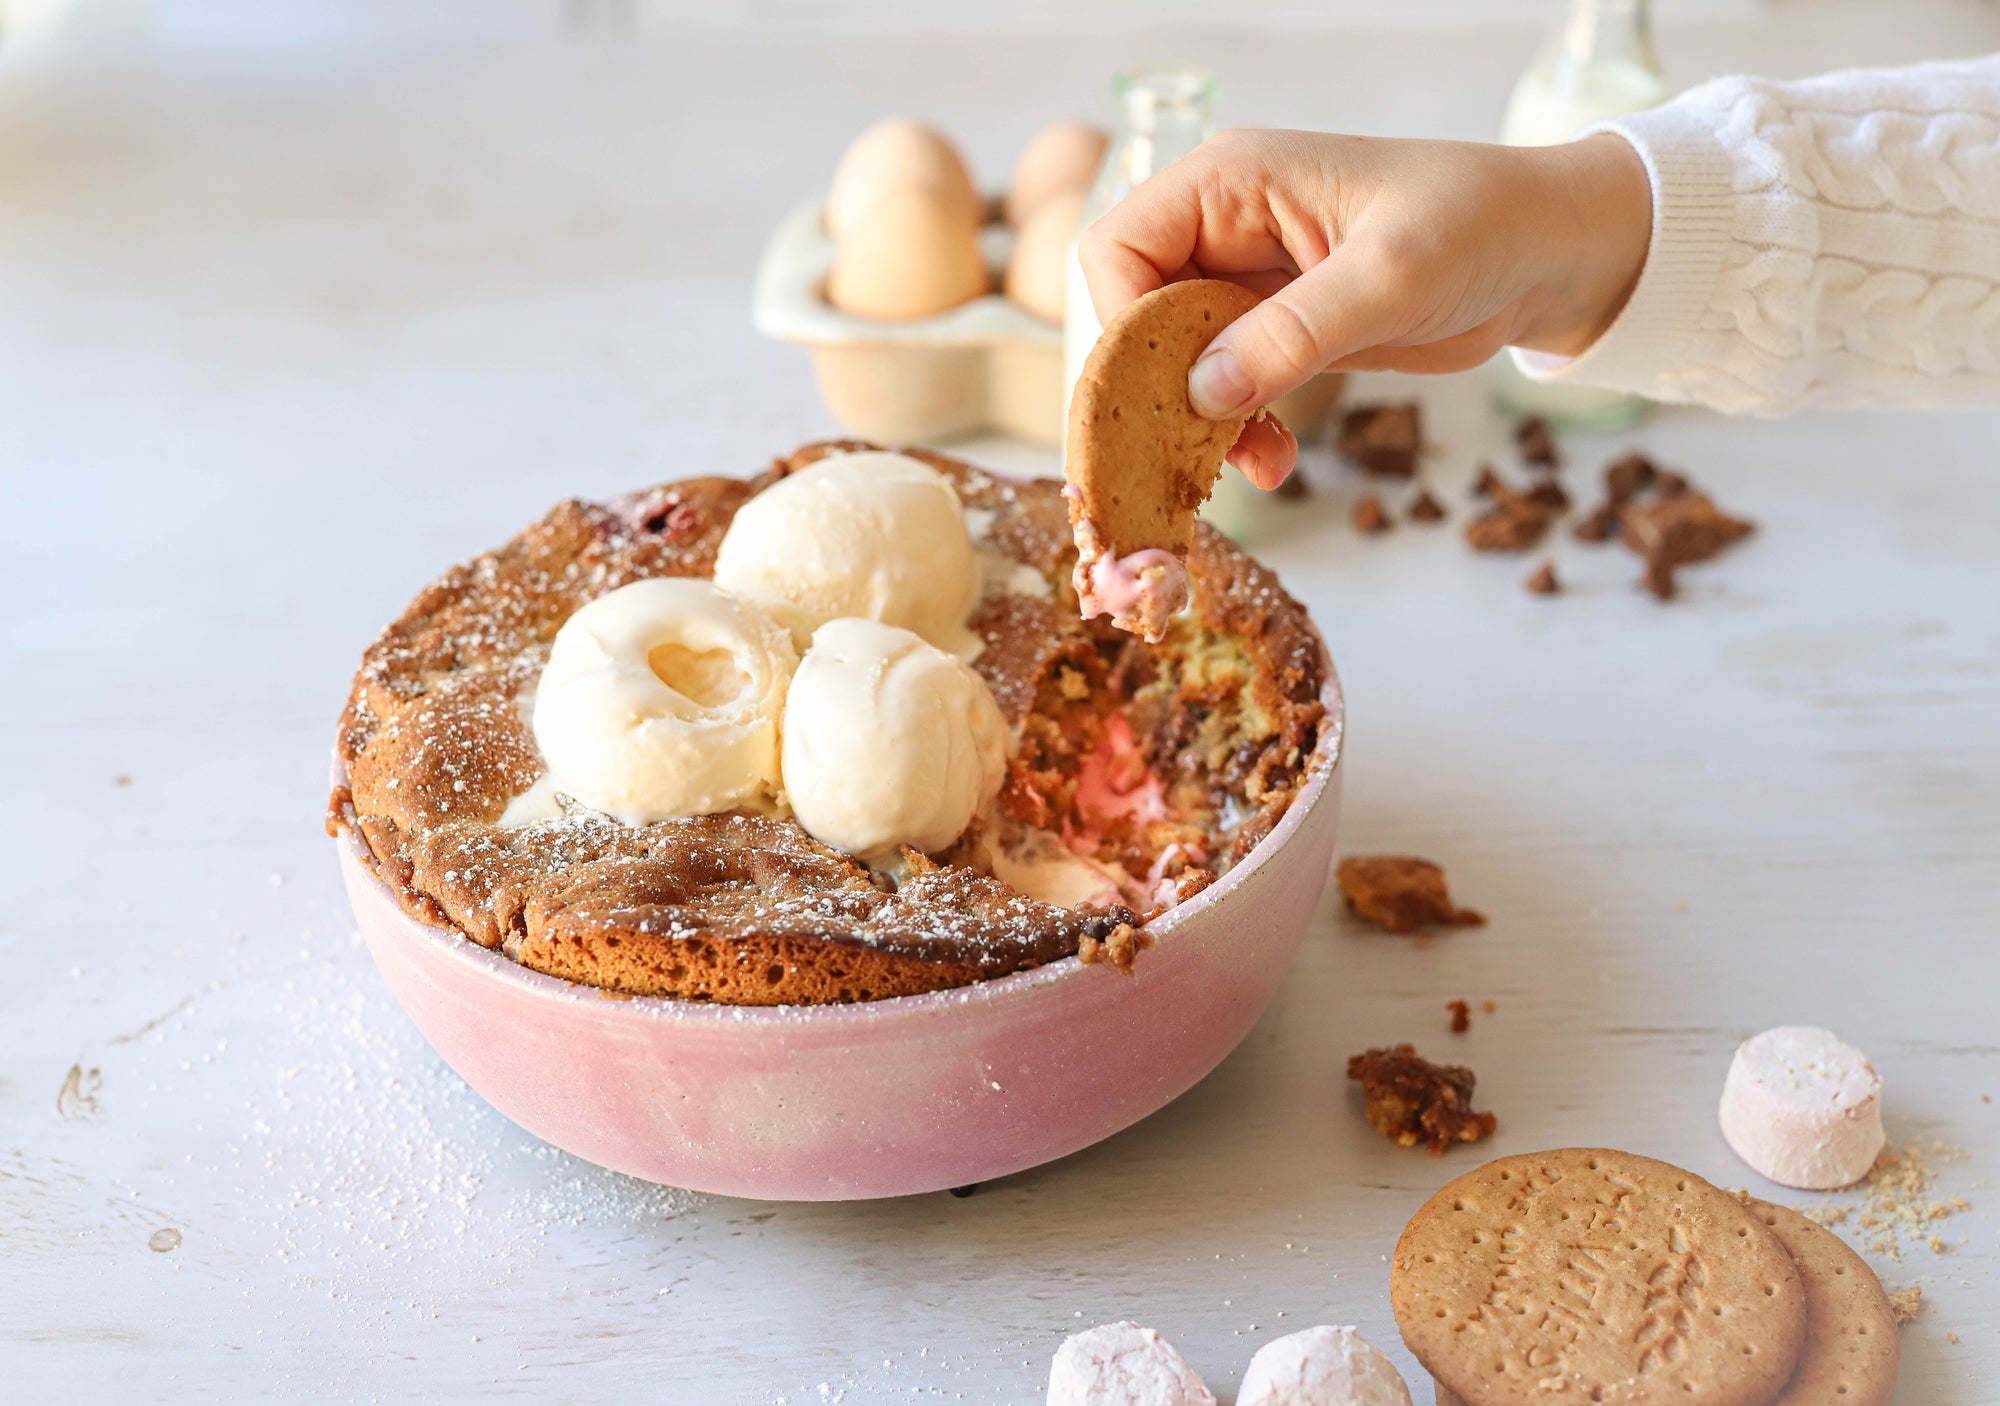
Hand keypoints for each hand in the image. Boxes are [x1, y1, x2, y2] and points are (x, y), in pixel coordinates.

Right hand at [1080, 128, 1651, 487]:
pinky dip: (1237, 428)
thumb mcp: (1389, 278)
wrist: (1553, 253)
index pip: (1118, 248)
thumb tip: (1201, 394)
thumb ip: (1292, 334)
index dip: (1122, 324)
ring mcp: (1250, 279)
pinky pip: (1225, 385)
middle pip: (1137, 312)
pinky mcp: (1280, 328)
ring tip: (1256, 460)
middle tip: (1205, 447)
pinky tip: (1272, 458)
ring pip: (1176, 360)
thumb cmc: (1481, 226)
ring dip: (1202, 421)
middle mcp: (1226, 226)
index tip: (1165, 392)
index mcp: (1231, 181)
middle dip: (1163, 388)